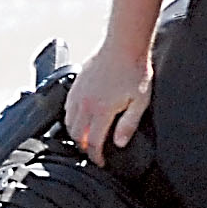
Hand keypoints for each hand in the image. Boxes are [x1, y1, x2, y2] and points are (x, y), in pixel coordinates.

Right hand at [64, 46, 151, 164]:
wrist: (123, 45)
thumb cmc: (135, 71)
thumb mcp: (140, 101)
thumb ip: (128, 125)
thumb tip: (119, 143)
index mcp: (101, 111)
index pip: (93, 143)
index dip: (96, 157)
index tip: (101, 163)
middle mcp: (85, 104)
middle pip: (77, 136)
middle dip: (84, 148)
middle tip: (94, 152)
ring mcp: (77, 94)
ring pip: (68, 123)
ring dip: (76, 134)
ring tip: (86, 138)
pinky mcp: (75, 85)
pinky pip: (66, 108)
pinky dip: (71, 119)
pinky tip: (80, 119)